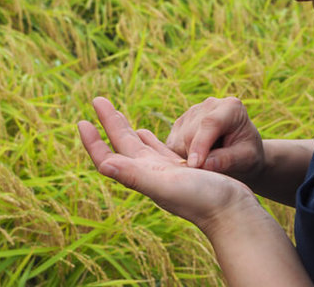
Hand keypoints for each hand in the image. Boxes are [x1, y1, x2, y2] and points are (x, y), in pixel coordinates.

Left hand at [78, 97, 254, 229]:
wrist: (232, 213)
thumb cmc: (202, 200)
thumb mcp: (165, 184)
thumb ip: (135, 175)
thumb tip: (103, 165)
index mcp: (142, 176)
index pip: (109, 157)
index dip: (93, 142)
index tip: (81, 121)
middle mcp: (150, 174)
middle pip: (122, 145)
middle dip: (110, 123)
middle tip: (98, 100)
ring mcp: (165, 172)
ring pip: (139, 146)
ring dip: (126, 130)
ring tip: (116, 116)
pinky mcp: (181, 170)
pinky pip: (158, 150)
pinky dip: (149, 139)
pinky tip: (147, 133)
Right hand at [166, 97, 264, 182]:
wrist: (242, 151)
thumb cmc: (247, 154)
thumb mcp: (246, 158)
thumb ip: (227, 159)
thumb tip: (203, 165)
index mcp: (231, 107)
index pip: (211, 123)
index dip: (201, 144)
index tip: (195, 165)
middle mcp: (210, 104)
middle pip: (190, 133)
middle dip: (193, 156)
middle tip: (207, 173)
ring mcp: (192, 112)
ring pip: (178, 139)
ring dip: (186, 157)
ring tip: (206, 164)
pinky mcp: (181, 122)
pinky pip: (171, 144)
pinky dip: (179, 156)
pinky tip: (196, 160)